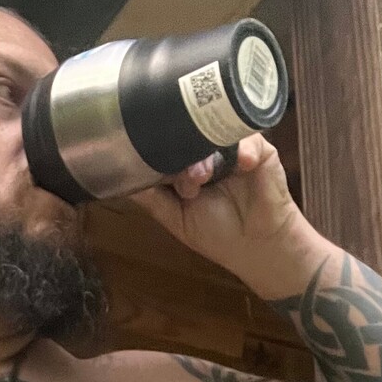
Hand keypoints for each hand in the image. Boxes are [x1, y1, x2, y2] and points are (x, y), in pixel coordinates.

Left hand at [131, 133, 305, 282]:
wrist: (258, 249)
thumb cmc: (219, 236)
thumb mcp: (177, 220)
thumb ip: (152, 199)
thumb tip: (121, 180)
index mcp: (188, 165)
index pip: (168, 145)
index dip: (159, 151)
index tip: (153, 162)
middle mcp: (209, 153)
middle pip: (188, 135)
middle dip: (182, 155)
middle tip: (188, 180)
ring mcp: (234, 149)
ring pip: (214, 133)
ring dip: (207, 154)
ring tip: (205, 177)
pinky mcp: (260, 152)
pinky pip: (249, 138)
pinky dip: (244, 149)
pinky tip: (242, 164)